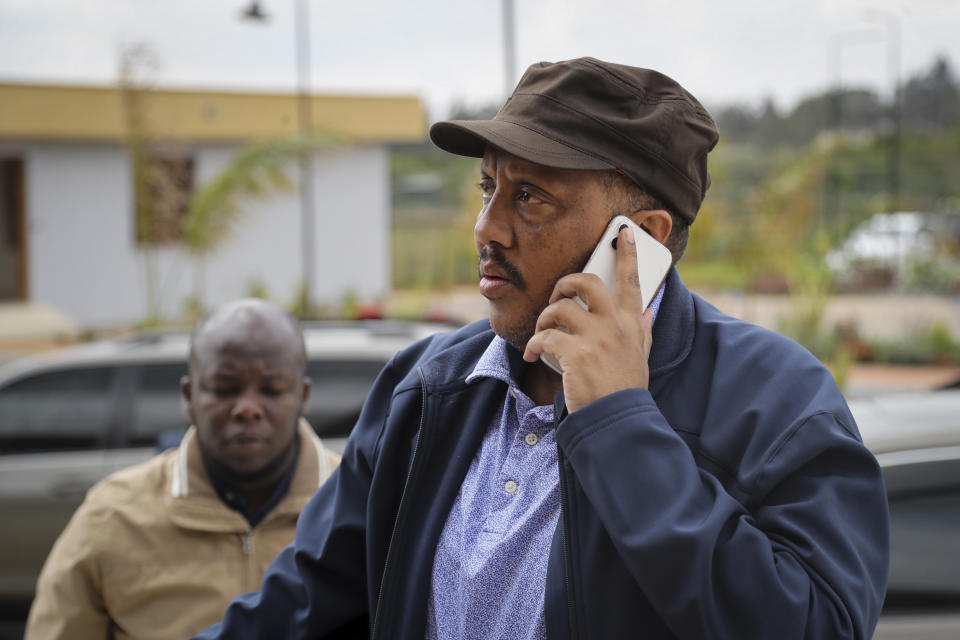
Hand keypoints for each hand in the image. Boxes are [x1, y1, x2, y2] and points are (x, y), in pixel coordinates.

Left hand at [522, 226, 653, 411]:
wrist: (617, 421)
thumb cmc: (626, 390)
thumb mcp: (642, 357)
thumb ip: (643, 332)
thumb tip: (649, 311)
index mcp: (631, 324)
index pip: (632, 281)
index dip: (628, 253)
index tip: (624, 233)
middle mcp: (614, 325)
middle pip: (586, 282)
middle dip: (565, 283)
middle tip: (556, 298)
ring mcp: (595, 338)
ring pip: (559, 308)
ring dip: (543, 319)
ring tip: (541, 335)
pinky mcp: (574, 354)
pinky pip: (543, 336)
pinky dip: (532, 344)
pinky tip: (532, 354)